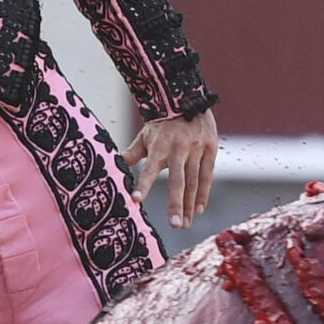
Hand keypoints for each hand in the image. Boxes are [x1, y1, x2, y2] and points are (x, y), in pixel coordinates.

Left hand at [128, 109, 218, 229]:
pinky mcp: (209, 149)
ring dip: (190, 205)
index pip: (149, 170)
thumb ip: (133, 153)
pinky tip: (199, 209)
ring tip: (185, 224)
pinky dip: (203, 193)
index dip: (143, 185)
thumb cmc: (162, 123)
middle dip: (176, 204)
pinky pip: (207, 175)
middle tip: (176, 225)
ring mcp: (195, 150)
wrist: (186, 98)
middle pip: (178, 181)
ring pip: (193, 182)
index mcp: (159, 147)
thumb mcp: (145, 136)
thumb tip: (114, 165)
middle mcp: (178, 150)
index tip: (135, 200)